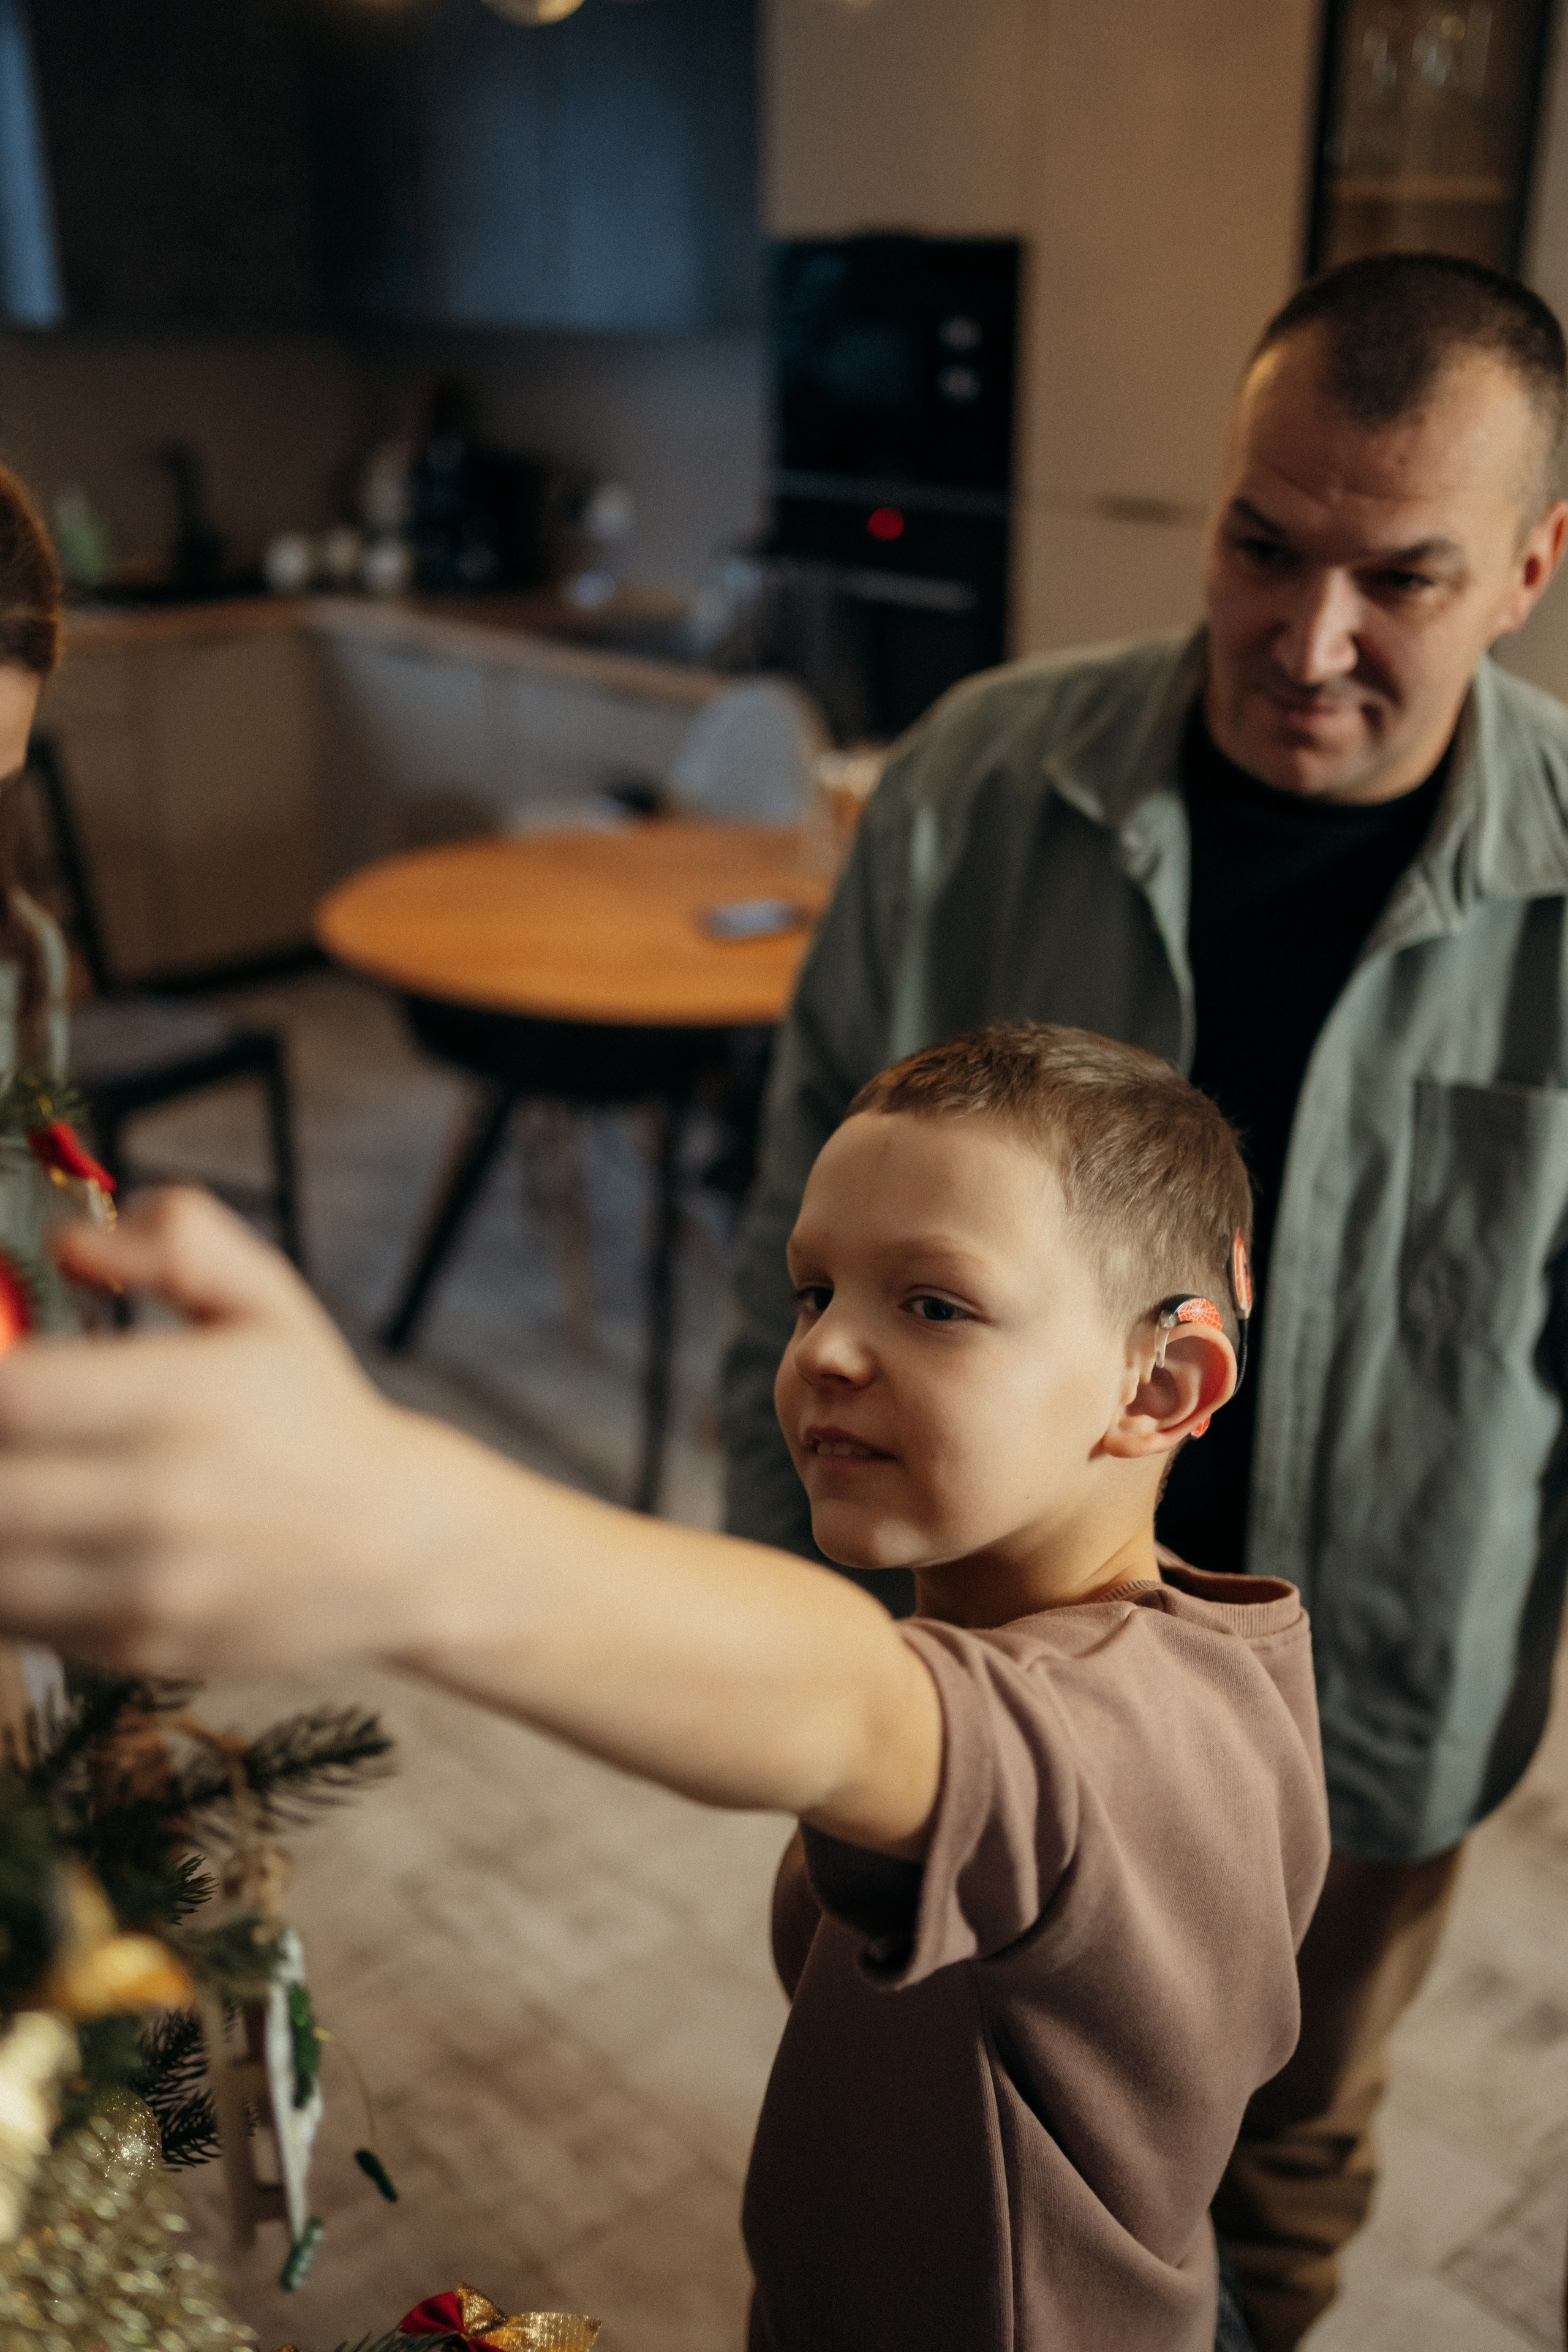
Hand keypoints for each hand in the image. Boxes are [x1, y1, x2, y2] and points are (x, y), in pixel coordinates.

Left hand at [0, 1189, 521, 1676]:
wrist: (404, 1547)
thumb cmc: (317, 1415)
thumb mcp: (270, 1302)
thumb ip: (180, 1241)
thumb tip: (70, 1244)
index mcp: (188, 1398)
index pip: (12, 1396)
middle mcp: (163, 1501)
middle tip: (6, 1429)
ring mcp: (149, 1588)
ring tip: (18, 1477)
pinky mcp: (140, 1650)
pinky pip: (17, 1623)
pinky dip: (3, 1577)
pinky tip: (27, 1537)